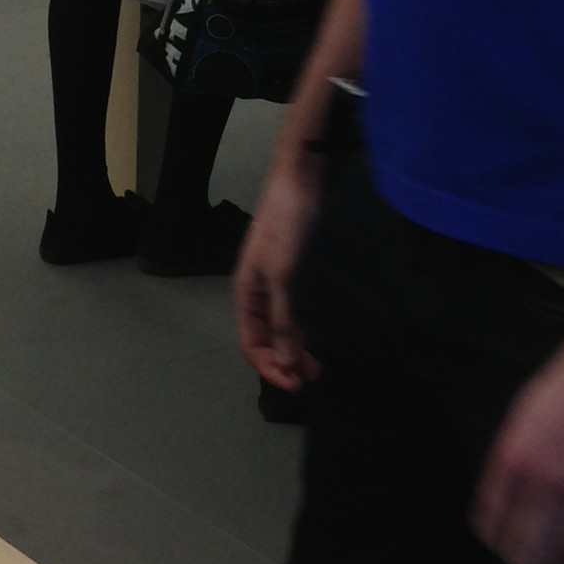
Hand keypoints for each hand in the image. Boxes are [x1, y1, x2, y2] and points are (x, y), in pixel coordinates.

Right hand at [236, 146, 321, 389]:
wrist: (300, 178)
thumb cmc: (286, 225)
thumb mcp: (283, 274)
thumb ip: (283, 319)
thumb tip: (286, 362)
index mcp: (246, 293)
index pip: (250, 343)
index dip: (269, 367)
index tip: (296, 385)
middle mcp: (257, 292)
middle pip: (263, 339)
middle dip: (283, 362)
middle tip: (311, 380)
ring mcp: (275, 282)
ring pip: (279, 327)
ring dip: (294, 349)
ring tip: (317, 367)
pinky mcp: (292, 272)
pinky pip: (292, 312)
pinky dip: (301, 330)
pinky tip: (315, 337)